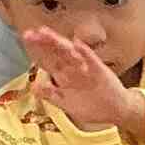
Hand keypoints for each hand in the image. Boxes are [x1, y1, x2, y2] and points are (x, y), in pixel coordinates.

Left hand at [23, 26, 141, 136]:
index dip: (37, 50)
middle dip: (44, 43)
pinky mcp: (101, 73)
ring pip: (71, 54)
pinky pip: (92, 62)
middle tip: (31, 33)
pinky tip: (78, 45)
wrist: (118, 111)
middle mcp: (74, 70)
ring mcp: (87, 70)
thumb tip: (34, 87)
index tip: (26, 39)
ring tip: (47, 34)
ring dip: (60, 44)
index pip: (48, 59)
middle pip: (56, 54)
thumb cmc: (93, 106)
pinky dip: (85, 53)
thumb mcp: (67, 103)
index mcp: (65, 76)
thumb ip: (51, 94)